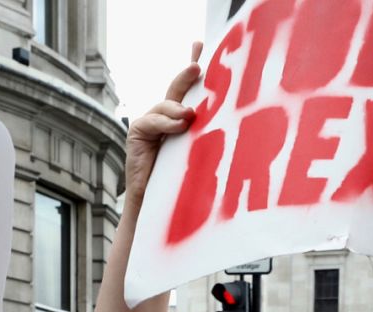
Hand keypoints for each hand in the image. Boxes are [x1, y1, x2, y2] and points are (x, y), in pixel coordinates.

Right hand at [124, 46, 202, 205]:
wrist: (158, 204)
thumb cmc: (185, 183)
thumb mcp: (202, 155)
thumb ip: (209, 137)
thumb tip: (234, 123)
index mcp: (182, 119)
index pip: (189, 88)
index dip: (192, 66)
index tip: (200, 44)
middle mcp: (166, 116)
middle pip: (176, 88)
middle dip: (186, 74)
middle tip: (197, 66)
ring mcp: (150, 122)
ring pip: (165, 105)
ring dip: (177, 109)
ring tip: (189, 115)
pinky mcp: (137, 133)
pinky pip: (152, 121)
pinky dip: (166, 123)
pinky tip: (179, 125)